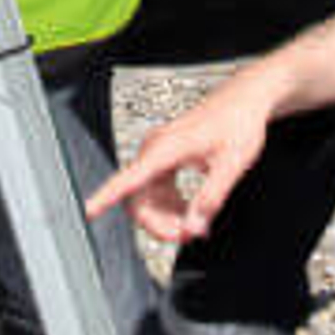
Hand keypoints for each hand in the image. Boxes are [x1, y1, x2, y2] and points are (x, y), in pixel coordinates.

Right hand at [88, 84, 274, 244]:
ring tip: (196, 226)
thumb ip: (210, 198)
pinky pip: (158, 191)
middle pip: (138, 198)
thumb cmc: (239, 121)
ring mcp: (160, 154)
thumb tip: (193, 226)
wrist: (246, 99)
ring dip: (167, 218)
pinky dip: (173, 207)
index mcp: (165, 148)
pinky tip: (192, 212)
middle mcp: (156, 150)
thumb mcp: (231, 164)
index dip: (104, 198)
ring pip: (148, 198)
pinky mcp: (167, 158)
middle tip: (189, 235)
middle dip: (159, 224)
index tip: (88, 211)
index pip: (127, 179)